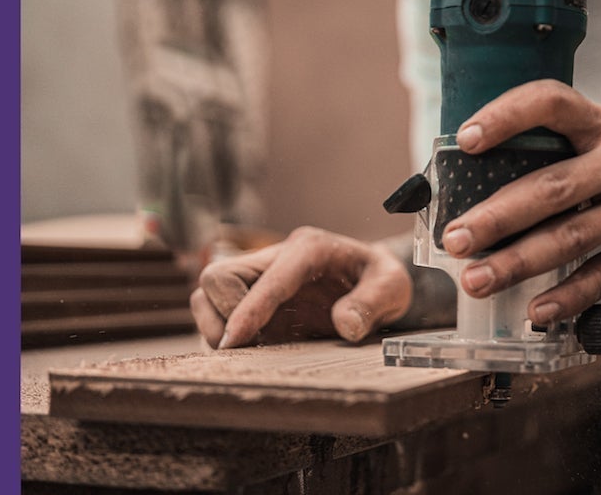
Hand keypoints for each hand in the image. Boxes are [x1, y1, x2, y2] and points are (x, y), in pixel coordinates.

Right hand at [192, 227, 412, 349]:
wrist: (372, 276)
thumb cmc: (380, 278)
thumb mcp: (391, 286)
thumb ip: (371, 302)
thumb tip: (345, 325)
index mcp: (308, 249)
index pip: (269, 277)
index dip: (249, 308)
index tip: (234, 341)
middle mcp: (275, 257)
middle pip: (219, 274)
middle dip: (224, 314)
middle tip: (249, 348)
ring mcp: (261, 277)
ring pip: (209, 291)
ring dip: (215, 323)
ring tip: (246, 351)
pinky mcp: (255, 297)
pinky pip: (218, 309)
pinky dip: (222, 331)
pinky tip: (250, 351)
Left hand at [442, 81, 600, 324]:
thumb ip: (557, 141)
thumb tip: (477, 165)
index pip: (551, 103)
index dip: (506, 115)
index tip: (465, 139)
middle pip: (553, 188)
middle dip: (498, 216)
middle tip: (455, 237)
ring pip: (571, 239)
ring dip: (519, 262)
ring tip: (477, 278)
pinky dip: (568, 296)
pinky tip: (535, 310)